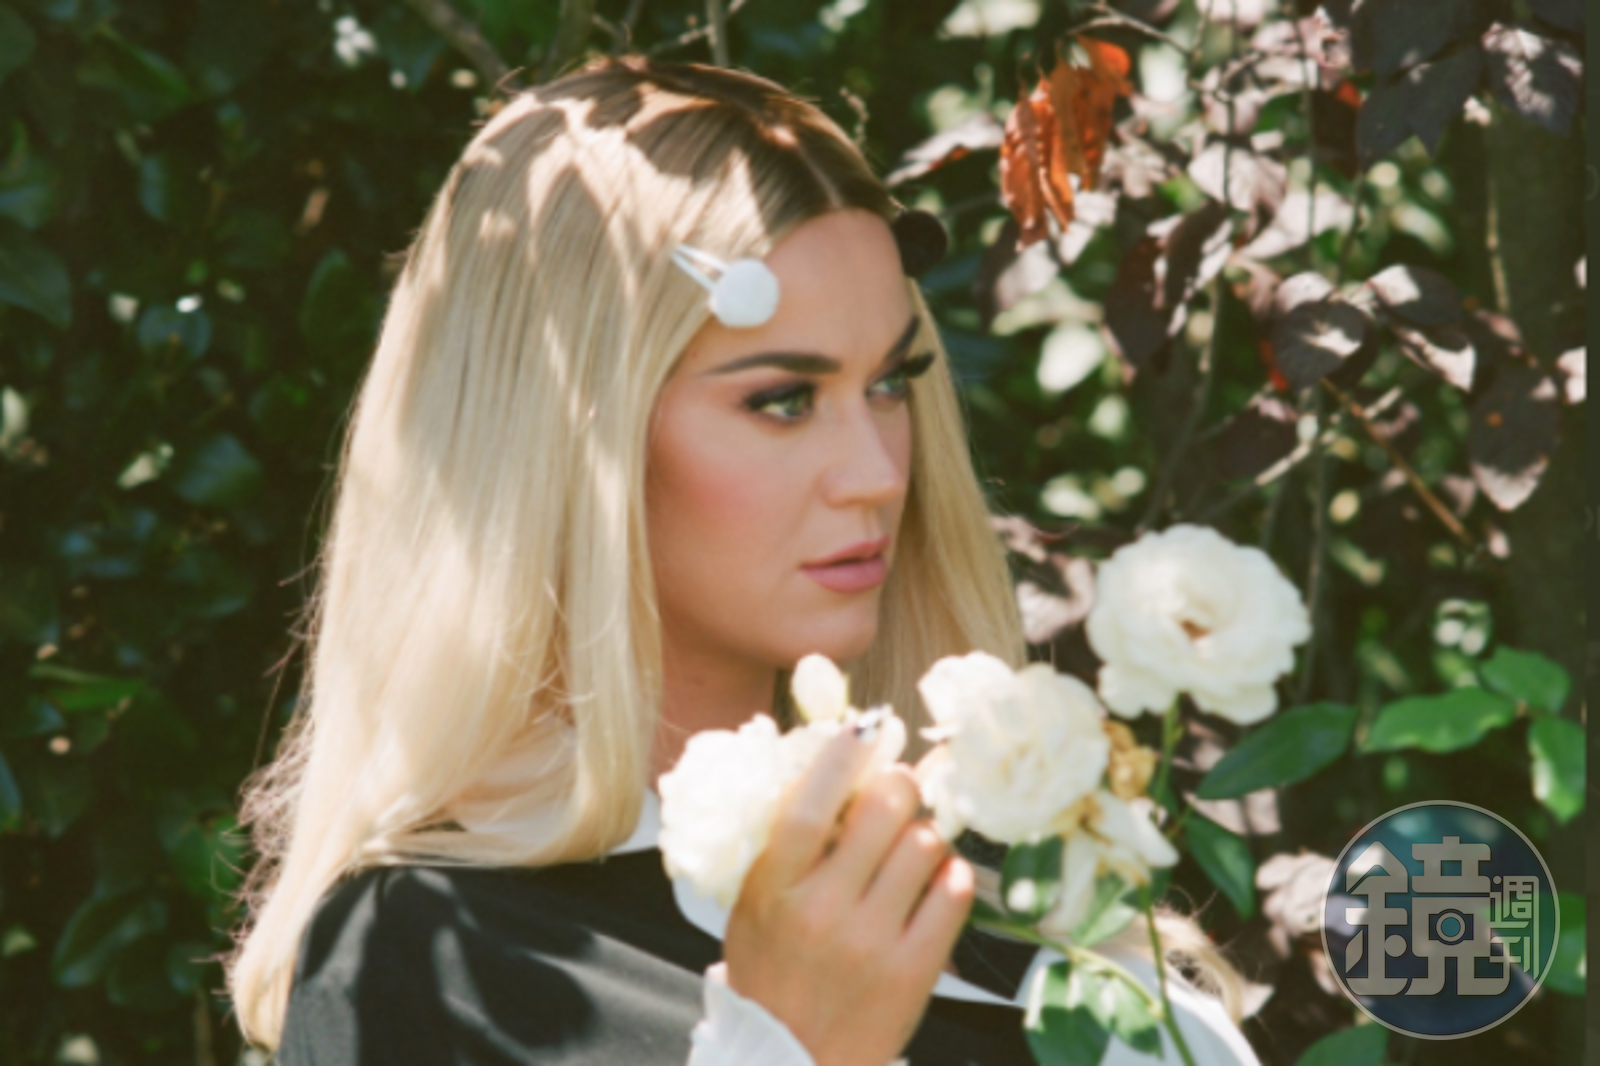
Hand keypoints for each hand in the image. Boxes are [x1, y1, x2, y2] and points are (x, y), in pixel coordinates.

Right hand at [722, 720, 974, 1065]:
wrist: (790, 1060)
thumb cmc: (772, 974)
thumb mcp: (754, 905)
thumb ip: (785, 844)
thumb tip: (833, 768)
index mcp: (775, 890)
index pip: (811, 805)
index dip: (842, 756)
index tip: (864, 728)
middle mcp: (823, 912)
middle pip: (883, 811)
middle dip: (898, 786)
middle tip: (898, 788)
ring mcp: (872, 943)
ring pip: (925, 844)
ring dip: (923, 835)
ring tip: (909, 851)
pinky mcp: (914, 971)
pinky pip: (954, 892)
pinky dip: (951, 875)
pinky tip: (934, 882)